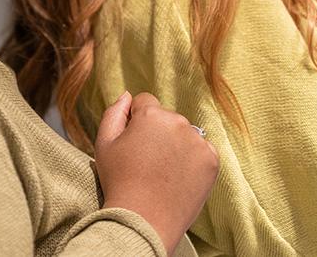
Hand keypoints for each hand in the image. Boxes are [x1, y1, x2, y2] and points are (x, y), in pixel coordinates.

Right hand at [94, 92, 218, 253]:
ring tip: (162, 172)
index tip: (133, 143)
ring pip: (184, 134)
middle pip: (166, 118)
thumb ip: (114, 113)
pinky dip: (192, 160)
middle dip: (157, 132)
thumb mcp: (104, 144)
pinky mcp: (211, 160)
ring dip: (176, 145)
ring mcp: (198, 141)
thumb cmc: (120, 182)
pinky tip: (177, 177)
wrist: (144, 220)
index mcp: (151, 114)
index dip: (136, 121)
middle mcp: (178, 122)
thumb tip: (127, 96)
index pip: (145, 102)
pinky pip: (201, 150)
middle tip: (146, 162)